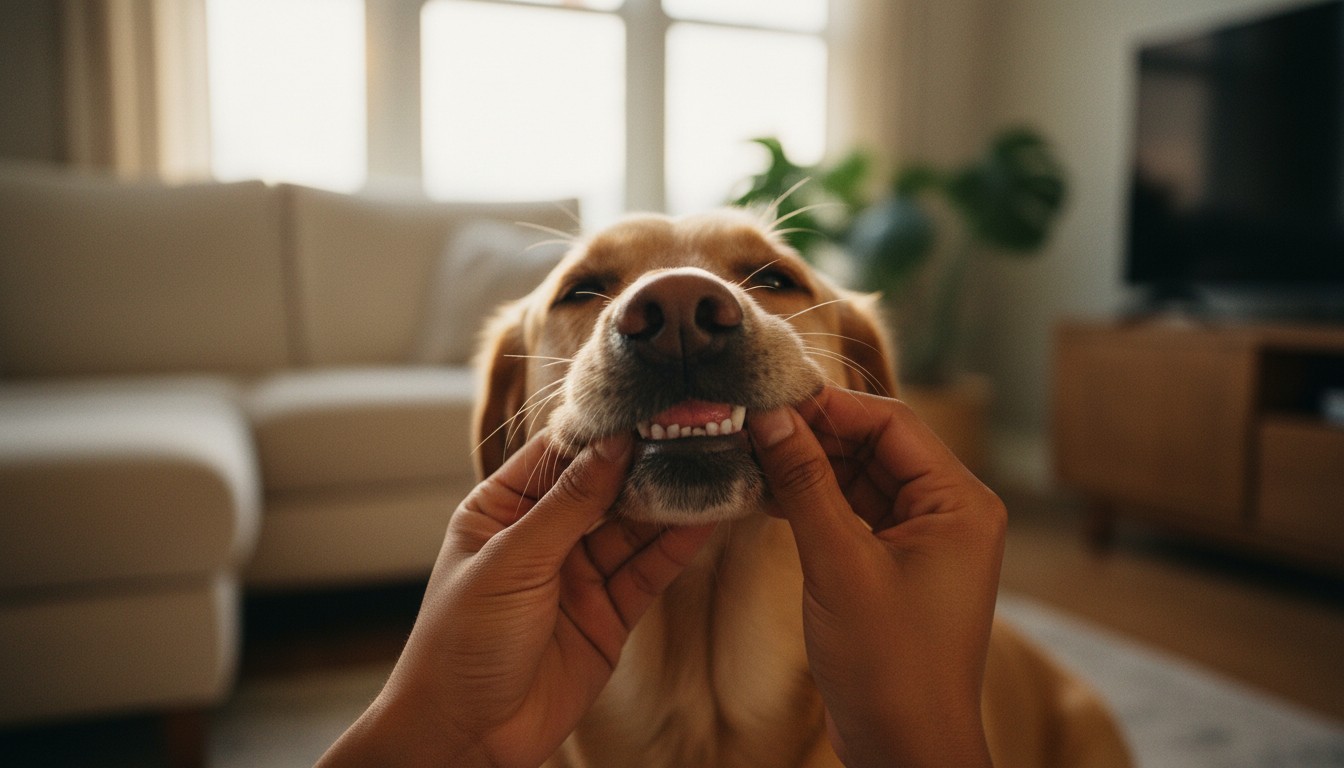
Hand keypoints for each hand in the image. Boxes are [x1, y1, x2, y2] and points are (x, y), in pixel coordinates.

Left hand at [317, 431, 717, 767]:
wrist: (467, 736)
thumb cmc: (460, 644)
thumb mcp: (511, 562)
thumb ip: (568, 504)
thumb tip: (613, 444)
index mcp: (501, 510)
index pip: (557, 455)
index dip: (600, 431)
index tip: (646, 406)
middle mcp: (542, 537)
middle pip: (602, 487)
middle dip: (643, 462)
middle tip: (691, 429)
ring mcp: (578, 576)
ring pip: (632, 528)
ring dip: (667, 501)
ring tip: (709, 464)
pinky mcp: (608, 614)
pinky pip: (647, 572)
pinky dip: (676, 547)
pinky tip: (704, 518)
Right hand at [748, 386, 1005, 767]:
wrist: (905, 750)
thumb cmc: (890, 666)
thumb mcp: (839, 564)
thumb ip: (805, 484)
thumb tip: (772, 419)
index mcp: (961, 503)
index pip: (893, 422)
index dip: (830, 407)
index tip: (770, 400)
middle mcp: (950, 512)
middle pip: (875, 445)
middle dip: (813, 436)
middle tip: (749, 427)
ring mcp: (923, 539)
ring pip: (858, 477)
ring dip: (807, 469)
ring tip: (749, 459)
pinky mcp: (895, 564)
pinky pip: (852, 512)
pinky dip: (812, 503)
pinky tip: (765, 496)